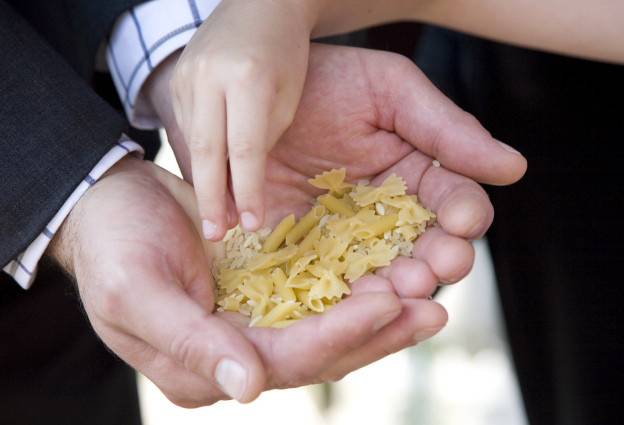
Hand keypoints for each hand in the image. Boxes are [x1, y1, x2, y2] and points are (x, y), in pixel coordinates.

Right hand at [49, 156, 425, 406]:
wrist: (107, 206)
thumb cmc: (110, 248)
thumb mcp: (136, 293)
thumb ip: (191, 342)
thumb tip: (248, 389)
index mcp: (206, 367)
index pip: (286, 359)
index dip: (340, 333)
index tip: (390, 302)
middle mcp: (238, 352)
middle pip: (321, 351)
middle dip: (378, 332)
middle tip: (434, 307)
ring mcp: (253, 322)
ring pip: (328, 326)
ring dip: (380, 314)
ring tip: (429, 295)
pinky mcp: (265, 290)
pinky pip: (320, 294)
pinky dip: (356, 286)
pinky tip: (392, 272)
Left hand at [147, 43, 525, 388]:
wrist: (255, 87)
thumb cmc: (329, 77)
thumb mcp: (391, 92)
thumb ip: (448, 131)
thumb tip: (514, 168)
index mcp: (417, 176)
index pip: (456, 204)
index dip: (466, 215)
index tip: (464, 221)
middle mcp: (387, 214)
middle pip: (424, 250)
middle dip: (434, 263)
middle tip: (433, 270)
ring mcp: (345, 236)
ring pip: (380, 273)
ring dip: (393, 289)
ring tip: (396, 291)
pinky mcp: (304, 250)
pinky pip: (327, 280)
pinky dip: (340, 296)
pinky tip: (349, 301)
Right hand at [168, 0, 314, 240]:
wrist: (258, 7)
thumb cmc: (285, 57)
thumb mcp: (287, 98)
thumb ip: (263, 138)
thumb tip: (240, 186)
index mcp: (247, 78)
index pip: (244, 149)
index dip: (247, 191)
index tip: (251, 225)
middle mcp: (209, 76)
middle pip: (206, 151)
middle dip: (211, 199)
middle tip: (215, 236)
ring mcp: (187, 77)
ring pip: (192, 143)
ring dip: (203, 183)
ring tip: (215, 219)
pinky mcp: (176, 81)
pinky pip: (186, 128)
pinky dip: (199, 158)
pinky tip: (209, 182)